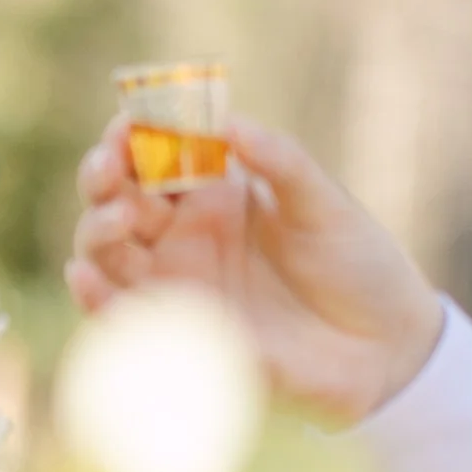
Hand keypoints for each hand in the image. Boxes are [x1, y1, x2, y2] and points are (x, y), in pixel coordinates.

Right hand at [64, 112, 446, 424]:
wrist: (386, 348)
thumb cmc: (361, 267)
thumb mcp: (325, 204)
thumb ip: (280, 162)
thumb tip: (226, 123)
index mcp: (217, 194)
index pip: (155, 155)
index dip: (132, 135)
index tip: (128, 123)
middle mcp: (186, 235)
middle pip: (117, 198)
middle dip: (103, 178)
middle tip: (111, 169)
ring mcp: (179, 283)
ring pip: (107, 251)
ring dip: (97, 231)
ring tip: (120, 219)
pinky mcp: (181, 332)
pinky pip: (122, 313)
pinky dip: (94, 297)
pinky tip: (84, 275)